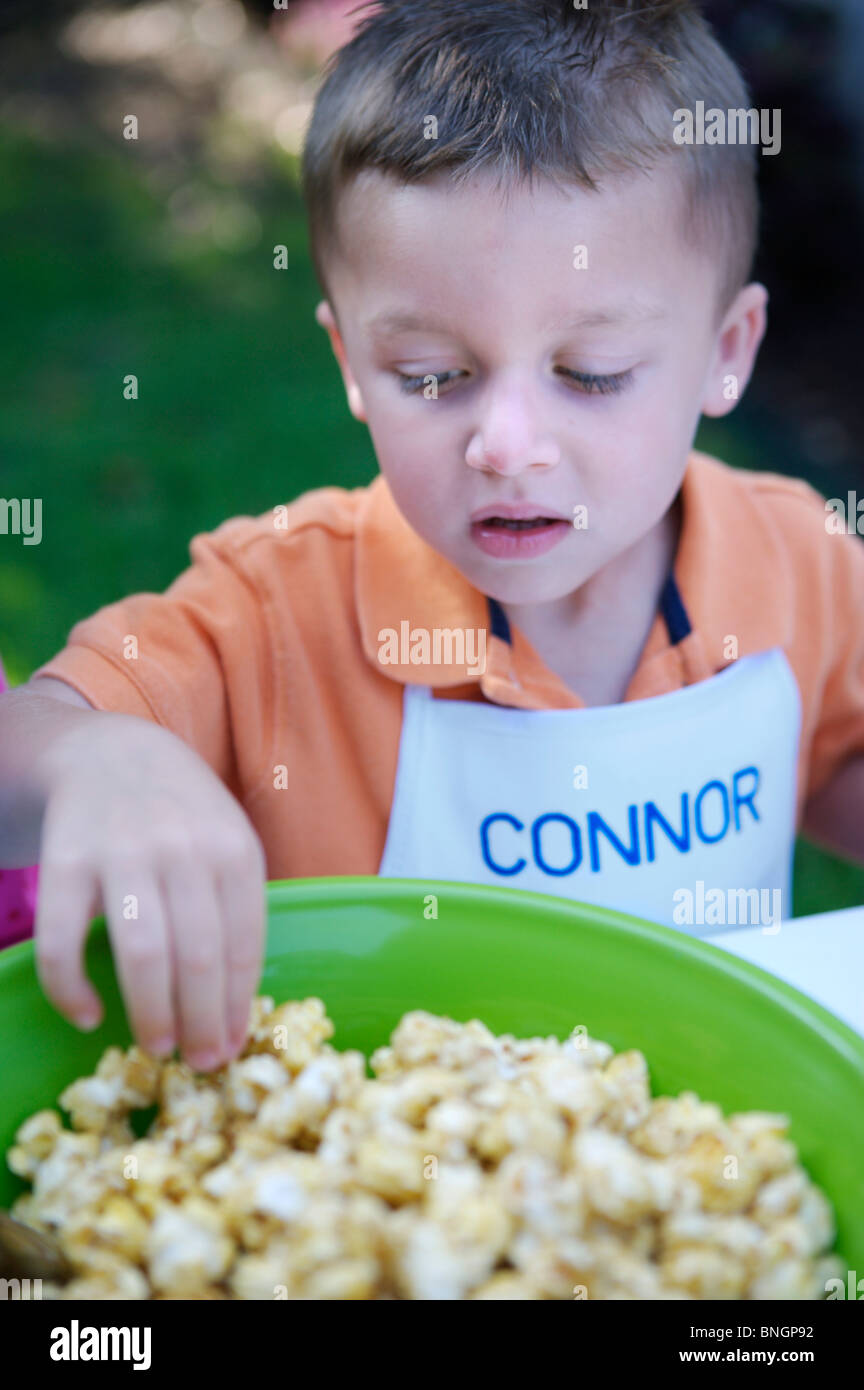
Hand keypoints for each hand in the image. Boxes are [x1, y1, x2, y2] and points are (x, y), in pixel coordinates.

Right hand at [34, 712, 265, 1069]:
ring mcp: (122, 853)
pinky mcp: (66, 860)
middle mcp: (183, 849)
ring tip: (157, 1047)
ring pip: (142, 954)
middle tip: (198, 1063)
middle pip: (198, 957)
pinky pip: (64, 940)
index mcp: (234, 850)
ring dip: (152, 1014)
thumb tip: (237, 1011)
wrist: (110, 753)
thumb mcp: (227, 843)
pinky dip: (72, 988)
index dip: (238, 1006)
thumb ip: (236, 910)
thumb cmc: (181, 815)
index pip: (245, 944)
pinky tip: (87, 1014)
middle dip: (202, 1024)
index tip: (231, 1048)